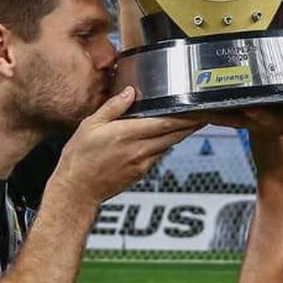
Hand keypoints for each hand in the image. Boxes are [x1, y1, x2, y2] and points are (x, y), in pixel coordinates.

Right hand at [50, 87, 203, 205]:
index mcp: (128, 135)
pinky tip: (168, 137)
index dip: (186, 116)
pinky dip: (167, 144)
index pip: (166, 123)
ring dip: (181, 134)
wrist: (77, 190)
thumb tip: (129, 92)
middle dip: (192, 124)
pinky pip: (159, 154)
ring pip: (169, 144)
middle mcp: (139, 150)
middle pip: (174, 135)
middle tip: (205, 114)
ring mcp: (142, 163)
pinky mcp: (141, 172)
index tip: (199, 109)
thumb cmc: (80, 159)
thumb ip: (113, 107)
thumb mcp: (91, 125)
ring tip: (192, 122)